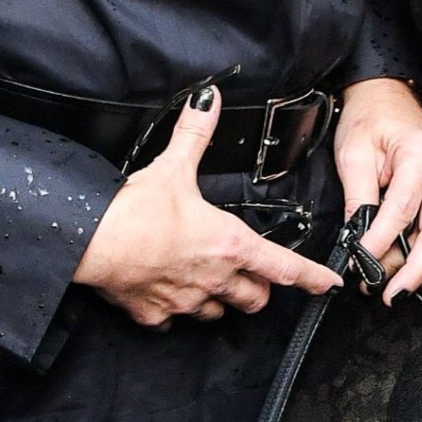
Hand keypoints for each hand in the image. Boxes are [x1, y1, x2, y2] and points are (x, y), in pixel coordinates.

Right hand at [71, 87, 341, 326]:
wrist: (93, 241)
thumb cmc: (136, 209)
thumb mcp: (173, 166)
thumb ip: (195, 134)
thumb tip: (208, 100)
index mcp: (230, 244)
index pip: (284, 267)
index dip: (311, 277)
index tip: (328, 284)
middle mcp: (215, 278)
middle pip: (256, 298)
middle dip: (259, 289)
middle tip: (254, 277)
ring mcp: (186, 301)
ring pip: (219, 314)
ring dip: (220, 302)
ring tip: (210, 284)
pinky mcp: (155, 314)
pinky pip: (174, 322)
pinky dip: (174, 312)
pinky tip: (167, 295)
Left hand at [333, 76, 421, 301]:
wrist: (384, 96)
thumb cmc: (370, 116)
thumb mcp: (353, 152)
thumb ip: (359, 196)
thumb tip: (358, 237)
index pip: (404, 208)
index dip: (383, 240)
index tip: (362, 262)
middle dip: (416, 268)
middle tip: (392, 293)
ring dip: (418, 264)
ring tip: (388, 284)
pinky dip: (421, 251)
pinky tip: (400, 265)